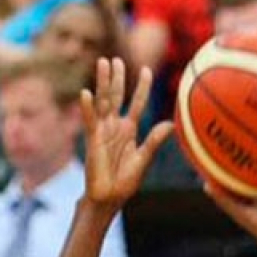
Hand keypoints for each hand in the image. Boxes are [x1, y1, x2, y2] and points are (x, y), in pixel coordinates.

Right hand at [80, 58, 172, 208]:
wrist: (109, 198)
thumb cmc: (125, 181)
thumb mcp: (143, 159)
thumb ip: (154, 141)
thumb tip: (170, 124)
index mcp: (129, 130)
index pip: (136, 103)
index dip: (141, 87)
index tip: (147, 69)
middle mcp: (115, 126)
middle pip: (116, 96)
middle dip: (117, 78)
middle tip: (116, 58)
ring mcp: (102, 131)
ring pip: (103, 102)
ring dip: (102, 83)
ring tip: (102, 63)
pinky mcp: (92, 140)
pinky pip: (90, 121)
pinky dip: (87, 108)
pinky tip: (85, 93)